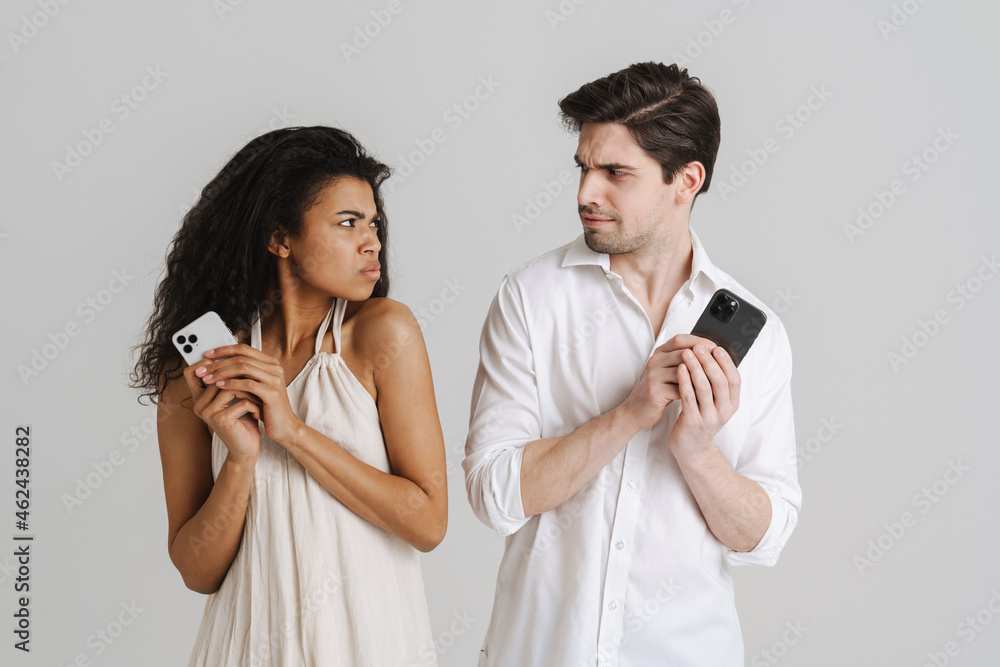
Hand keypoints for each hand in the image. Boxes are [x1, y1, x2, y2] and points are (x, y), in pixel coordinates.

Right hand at [183, 358, 262, 462]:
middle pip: (219, 377)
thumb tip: (237, 355)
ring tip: (259, 400)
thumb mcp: (236, 398)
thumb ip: (231, 381)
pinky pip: (241, 402)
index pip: (192, 372)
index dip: (209, 363)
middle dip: (242, 379)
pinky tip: (258, 414)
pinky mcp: (220, 420)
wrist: (246, 449)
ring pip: (231, 387)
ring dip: (251, 393)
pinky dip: (254, 405)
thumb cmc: (243, 422)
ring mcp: (208, 413)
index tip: (232, 359)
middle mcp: (199, 405)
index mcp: (200, 398)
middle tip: (257, 384)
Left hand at [200, 344, 304, 444]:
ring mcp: (274, 379)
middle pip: (241, 358)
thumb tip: (219, 363)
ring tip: (208, 379)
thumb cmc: (267, 407)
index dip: (224, 350)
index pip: (244, 349)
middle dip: (218, 363)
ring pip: (243, 368)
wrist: (284, 426)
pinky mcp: (272, 393)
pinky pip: (248, 384)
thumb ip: (244, 374)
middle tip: (203, 370)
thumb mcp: (256, 386)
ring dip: (222, 372)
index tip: (208, 355)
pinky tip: (220, 386)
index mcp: (270, 363)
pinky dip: (231, 384)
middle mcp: (274, 368)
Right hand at [618, 334, 716, 430]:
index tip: (714, 347)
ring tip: (715, 380)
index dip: (699, 341)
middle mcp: (655, 361)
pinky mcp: (655, 391)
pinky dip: (694, 391)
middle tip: (719, 364)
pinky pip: (680, 389)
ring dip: (701, 375)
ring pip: (684, 371)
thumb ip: (682, 362)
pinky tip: (704, 395)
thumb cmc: (656, 390)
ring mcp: (654, 375)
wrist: (635, 410)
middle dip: (704, 358)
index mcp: (658, 353)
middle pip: (683, 353)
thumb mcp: (666, 372)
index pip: (680, 339)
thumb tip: (708, 355)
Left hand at [668, 343, 740, 459]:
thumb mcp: (715, 404)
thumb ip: (717, 385)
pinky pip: (689, 397)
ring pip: (704, 388)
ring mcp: (709, 418)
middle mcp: (724, 412)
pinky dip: (685, 381)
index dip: (726, 362)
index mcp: (732, 405)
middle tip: (699, 347)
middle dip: (709, 362)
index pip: (734, 379)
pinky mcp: (693, 422)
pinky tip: (680, 369)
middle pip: (720, 381)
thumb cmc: (701, 418)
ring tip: (687, 353)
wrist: (690, 448)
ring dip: (695, 368)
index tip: (716, 347)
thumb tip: (714, 355)